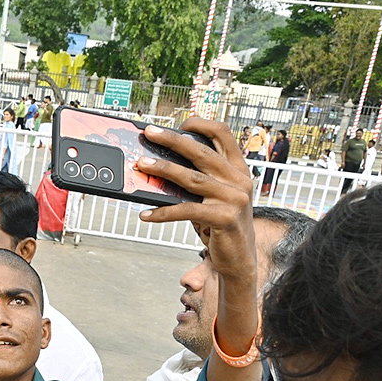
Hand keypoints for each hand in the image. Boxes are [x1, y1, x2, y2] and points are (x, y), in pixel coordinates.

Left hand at [136, 118, 255, 280]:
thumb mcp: (215, 196)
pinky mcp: (224, 218)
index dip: (201, 124)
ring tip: (141, 164)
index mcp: (238, 169)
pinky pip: (187, 210)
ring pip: (191, 178)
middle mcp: (239, 180)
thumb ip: (199, 178)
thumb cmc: (222, 224)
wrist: (240, 258)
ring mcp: (233, 198)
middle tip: (150, 133)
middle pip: (201, 152)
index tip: (179, 122)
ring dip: (163, 169)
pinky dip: (163, 212)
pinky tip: (146, 213)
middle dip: (172, 140)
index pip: (223, 134)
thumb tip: (161, 165)